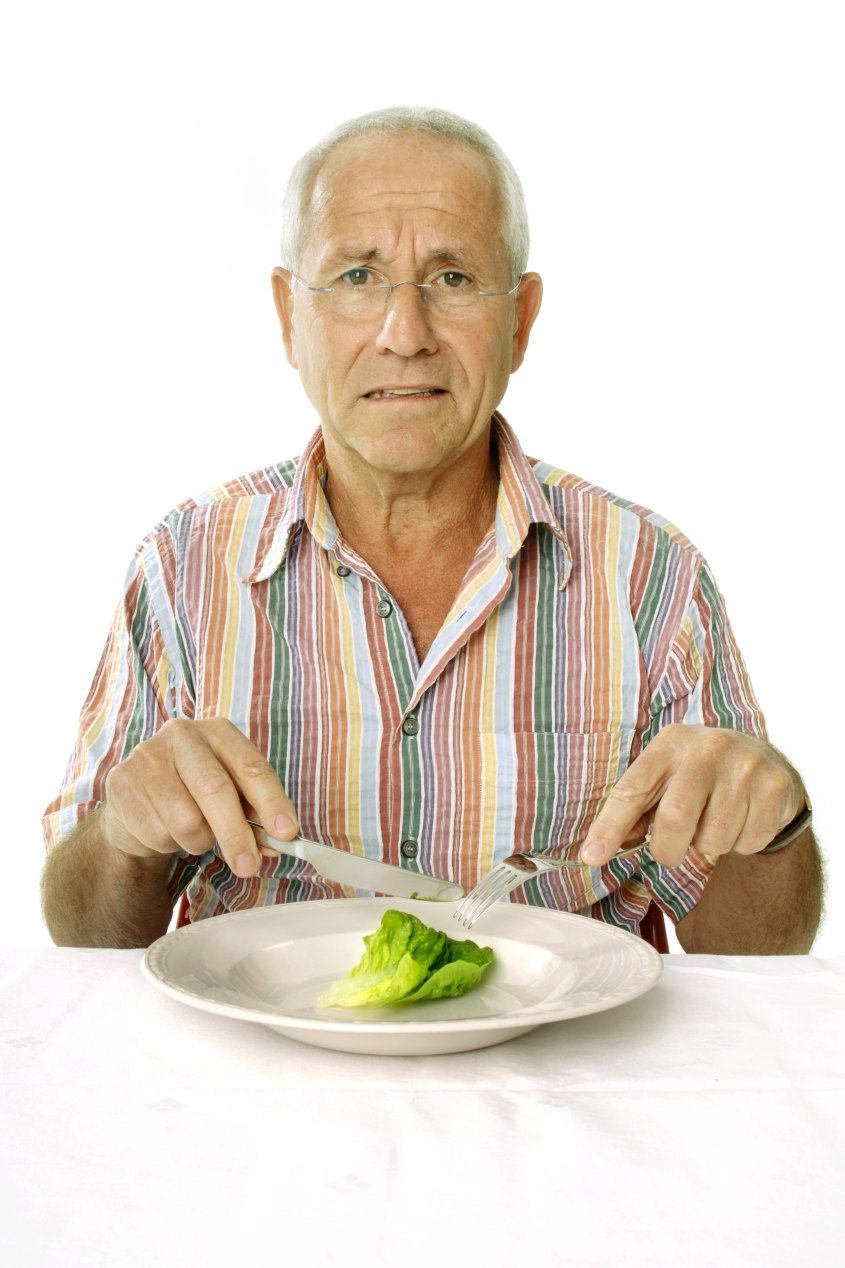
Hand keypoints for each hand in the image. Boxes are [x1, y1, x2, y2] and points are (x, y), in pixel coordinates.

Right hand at [101, 718, 297, 877]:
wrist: (136, 799)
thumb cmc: (193, 794)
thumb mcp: (231, 796)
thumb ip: (256, 815)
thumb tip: (279, 839)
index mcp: (218, 732)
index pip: (251, 767)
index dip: (272, 801)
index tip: (286, 831)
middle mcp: (182, 736)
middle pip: (215, 789)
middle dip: (236, 834)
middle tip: (249, 866)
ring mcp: (147, 756)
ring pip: (186, 820)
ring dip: (198, 841)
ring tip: (194, 833)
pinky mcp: (121, 782)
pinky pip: (157, 833)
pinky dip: (169, 844)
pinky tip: (165, 829)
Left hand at [580, 724, 804, 868]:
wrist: (763, 760)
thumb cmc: (699, 775)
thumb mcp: (664, 779)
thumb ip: (634, 811)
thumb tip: (600, 848)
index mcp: (671, 743)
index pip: (633, 789)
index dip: (610, 826)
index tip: (592, 856)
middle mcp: (708, 747)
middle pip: (675, 819)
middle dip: (667, 850)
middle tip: (671, 851)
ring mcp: (746, 765)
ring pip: (713, 839)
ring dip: (708, 846)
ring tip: (714, 822)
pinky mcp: (775, 787)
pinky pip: (747, 843)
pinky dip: (740, 846)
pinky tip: (742, 820)